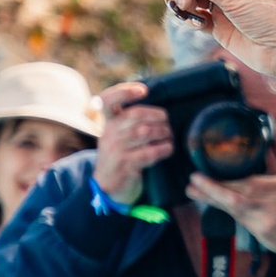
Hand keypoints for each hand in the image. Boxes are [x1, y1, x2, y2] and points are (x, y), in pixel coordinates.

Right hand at [95, 79, 174, 208]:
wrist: (107, 186)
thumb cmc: (120, 155)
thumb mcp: (117, 135)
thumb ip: (129, 121)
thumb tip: (159, 108)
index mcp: (107, 122)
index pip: (107, 100)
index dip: (124, 91)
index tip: (143, 90)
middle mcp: (109, 133)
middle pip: (135, 114)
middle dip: (157, 116)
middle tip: (166, 122)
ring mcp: (116, 150)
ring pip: (145, 132)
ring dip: (163, 133)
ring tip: (168, 136)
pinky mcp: (126, 165)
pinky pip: (149, 152)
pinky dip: (163, 149)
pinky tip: (168, 149)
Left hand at [189, 165, 275, 250]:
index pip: (246, 184)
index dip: (220, 183)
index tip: (201, 175)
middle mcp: (272, 205)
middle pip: (234, 198)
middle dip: (210, 191)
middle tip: (192, 184)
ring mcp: (265, 222)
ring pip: (232, 210)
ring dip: (212, 201)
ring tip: (193, 192)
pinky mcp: (262, 234)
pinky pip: (239, 220)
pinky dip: (226, 210)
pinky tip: (212, 202)